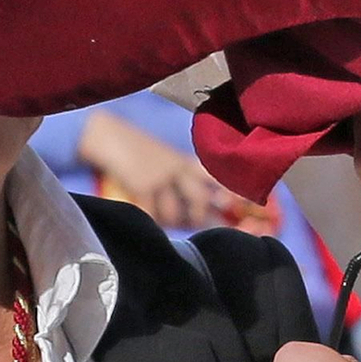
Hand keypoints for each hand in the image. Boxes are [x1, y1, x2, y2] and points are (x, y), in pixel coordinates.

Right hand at [79, 107, 233, 229]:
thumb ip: (185, 182)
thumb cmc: (139, 154)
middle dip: (199, 219)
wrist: (109, 137)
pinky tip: (146, 214)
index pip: (217, 179)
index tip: (251, 208)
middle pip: (199, 201)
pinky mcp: (142, 186)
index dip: (234, 194)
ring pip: (175, 214)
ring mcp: (160, 177)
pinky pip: (153, 215)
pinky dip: (151, 219)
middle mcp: (178, 168)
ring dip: (168, 221)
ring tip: (159, 215)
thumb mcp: (167, 159)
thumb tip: (203, 216)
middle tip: (193, 224)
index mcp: (186, 162)